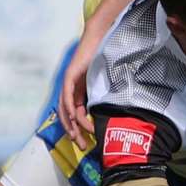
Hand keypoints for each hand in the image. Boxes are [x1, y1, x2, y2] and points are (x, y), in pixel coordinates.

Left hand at [58, 31, 101, 145]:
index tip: (90, 142)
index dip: (81, 130)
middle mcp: (72, 90)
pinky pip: (67, 98)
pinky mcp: (69, 78)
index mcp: (80, 93)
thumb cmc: (107, 58)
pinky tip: (76, 120)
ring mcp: (69, 84)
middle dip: (75, 133)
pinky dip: (70, 110)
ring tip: (81, 137)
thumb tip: (119, 111)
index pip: (77, 115)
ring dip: (72, 126)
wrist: (101, 38)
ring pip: (66, 111)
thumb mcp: (108, 82)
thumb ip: (108, 95)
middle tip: (83, 147)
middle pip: (68, 117)